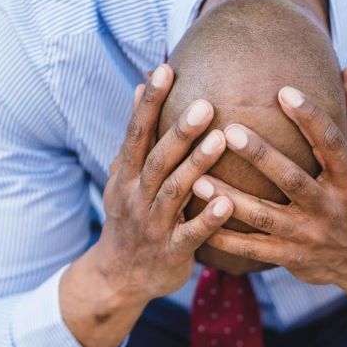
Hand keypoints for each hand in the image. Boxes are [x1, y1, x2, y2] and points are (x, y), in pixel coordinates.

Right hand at [95, 63, 234, 301]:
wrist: (118, 277)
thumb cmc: (130, 217)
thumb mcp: (123, 178)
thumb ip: (136, 137)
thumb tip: (139, 88)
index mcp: (125, 176)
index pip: (136, 133)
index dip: (148, 103)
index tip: (164, 70)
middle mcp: (135, 197)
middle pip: (157, 160)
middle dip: (179, 132)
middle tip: (205, 104)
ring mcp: (153, 226)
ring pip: (174, 193)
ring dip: (196, 166)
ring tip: (220, 141)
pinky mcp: (171, 252)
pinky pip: (191, 235)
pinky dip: (207, 219)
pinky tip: (227, 203)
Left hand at [193, 68, 346, 329]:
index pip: (329, 143)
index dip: (309, 117)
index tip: (283, 91)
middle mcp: (328, 207)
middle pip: (291, 180)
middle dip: (260, 157)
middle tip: (227, 131)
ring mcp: (308, 235)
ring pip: (264, 218)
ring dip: (230, 200)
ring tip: (197, 180)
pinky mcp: (290, 257)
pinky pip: (253, 249)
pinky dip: (225, 238)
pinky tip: (198, 221)